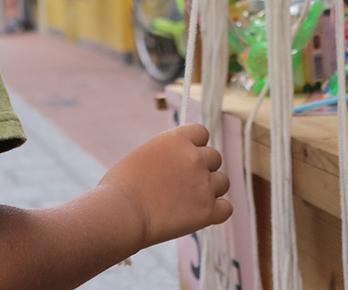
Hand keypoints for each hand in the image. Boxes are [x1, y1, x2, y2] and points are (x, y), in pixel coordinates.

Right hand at [98, 124, 231, 248]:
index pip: (202, 132)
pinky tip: (202, 215)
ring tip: (189, 201)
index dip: (196, 145)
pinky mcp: (207, 211)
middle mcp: (194, 157)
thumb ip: (166, 155)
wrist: (120, 213)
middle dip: (203, 168)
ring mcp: (203, 184)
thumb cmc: (120, 187)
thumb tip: (174, 164)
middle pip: (215, 157)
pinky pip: (226, 208)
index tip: (186, 158)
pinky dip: (217, 212)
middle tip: (184, 184)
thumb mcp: (143, 155)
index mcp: (176, 139)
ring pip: (223, 181)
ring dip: (211, 189)